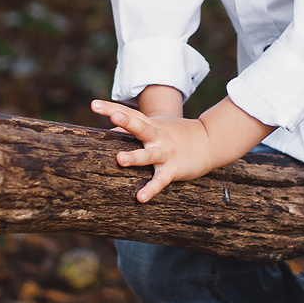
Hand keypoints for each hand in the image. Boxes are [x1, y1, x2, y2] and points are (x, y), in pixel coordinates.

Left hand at [90, 96, 270, 202]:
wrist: (210, 141)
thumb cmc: (176, 133)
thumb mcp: (157, 126)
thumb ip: (133, 129)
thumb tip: (108, 132)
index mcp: (151, 125)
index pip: (130, 113)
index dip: (111, 108)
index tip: (93, 105)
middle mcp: (157, 136)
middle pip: (140, 127)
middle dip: (126, 122)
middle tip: (114, 116)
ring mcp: (165, 153)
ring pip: (148, 155)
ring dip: (134, 157)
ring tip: (119, 160)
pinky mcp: (173, 169)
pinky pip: (160, 181)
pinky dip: (151, 189)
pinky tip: (140, 198)